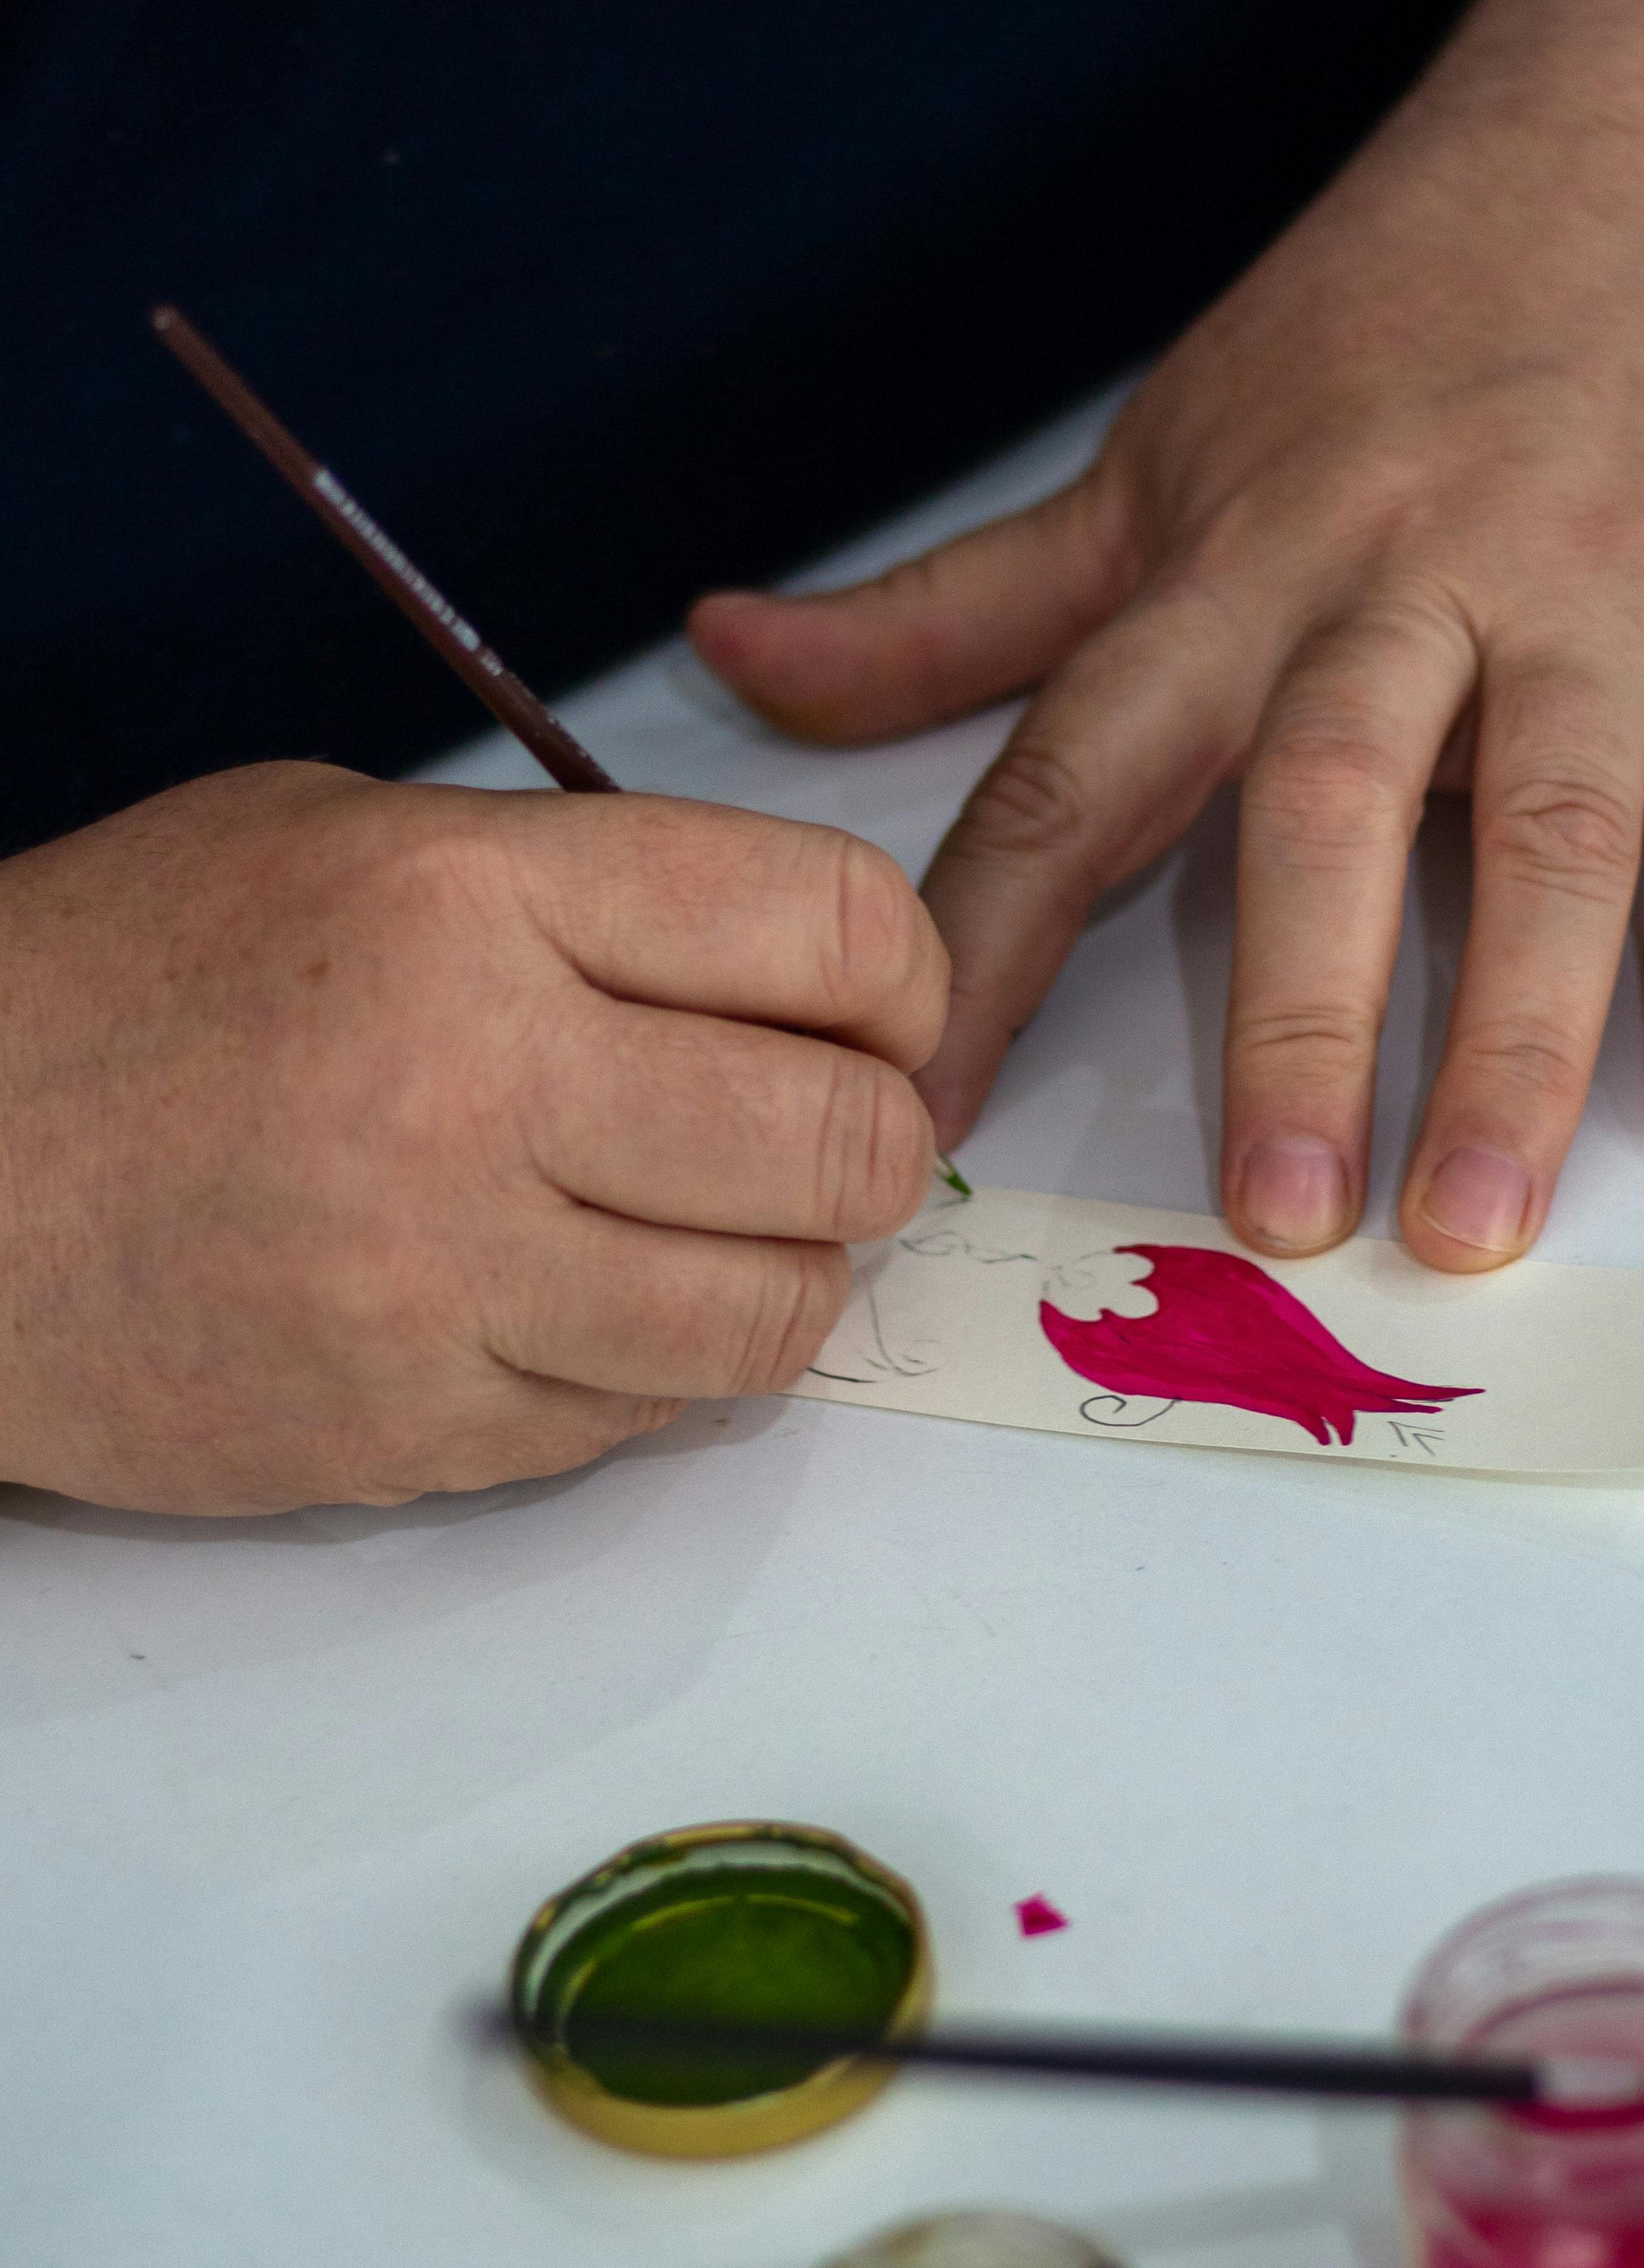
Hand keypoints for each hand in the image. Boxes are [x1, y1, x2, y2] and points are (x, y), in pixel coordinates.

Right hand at [0, 765, 945, 1511]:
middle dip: (873, 1145)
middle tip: (819, 1142)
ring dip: (784, 1278)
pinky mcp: (410, 1428)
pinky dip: (652, 1373)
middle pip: (841, 1141)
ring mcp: (443, 1279)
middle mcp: (478, 1082)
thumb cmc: (119, 984)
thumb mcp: (336, 840)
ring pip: (772, 1314)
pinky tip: (578, 1310)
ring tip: (711, 1237)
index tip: (877, 1015)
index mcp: (471, 897)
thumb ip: (570, 891)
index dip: (900, 981)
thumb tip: (779, 980)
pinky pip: (639, 1419)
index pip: (828, 923)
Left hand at [692, 107, 1643, 1272]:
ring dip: (1517, 1030)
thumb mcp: (1150, 456)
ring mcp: (1583, 594)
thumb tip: (725, 655)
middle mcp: (1398, 578)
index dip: (986, 939)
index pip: (1078, 765)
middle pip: (1329, 799)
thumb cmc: (1378, 335)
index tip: (923, 1110)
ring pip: (1551, 823)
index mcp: (1228, 561)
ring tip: (1481, 1222)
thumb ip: (952, 606)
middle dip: (1298, 1014)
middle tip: (1277, 1217)